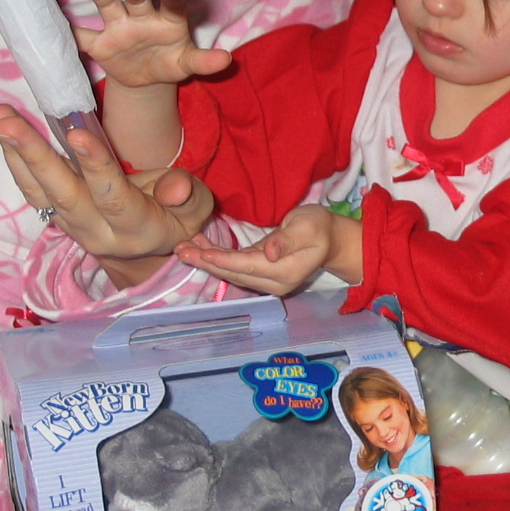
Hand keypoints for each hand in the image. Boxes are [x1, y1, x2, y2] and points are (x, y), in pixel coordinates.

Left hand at [0, 104, 215, 287]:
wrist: (144, 252)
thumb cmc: (175, 219)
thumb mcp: (195, 210)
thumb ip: (188, 196)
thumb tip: (174, 188)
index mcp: (137, 230)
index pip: (113, 198)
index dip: (96, 166)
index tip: (77, 133)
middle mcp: (97, 232)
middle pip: (63, 195)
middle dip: (35, 156)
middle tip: (7, 122)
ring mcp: (71, 226)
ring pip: (40, 192)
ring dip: (15, 154)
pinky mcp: (56, 216)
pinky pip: (32, 190)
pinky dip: (15, 160)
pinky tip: (2, 129)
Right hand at [74, 0, 232, 89]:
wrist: (145, 78)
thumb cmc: (170, 61)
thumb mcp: (188, 64)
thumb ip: (205, 61)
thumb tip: (228, 60)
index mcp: (167, 18)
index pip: (172, 3)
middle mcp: (141, 16)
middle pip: (137, 0)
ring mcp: (118, 27)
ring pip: (109, 7)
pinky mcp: (100, 43)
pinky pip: (84, 37)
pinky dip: (72, 32)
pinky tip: (61, 26)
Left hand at [176, 204, 361, 296]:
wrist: (329, 238)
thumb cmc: (319, 227)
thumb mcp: (307, 228)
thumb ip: (287, 241)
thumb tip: (270, 254)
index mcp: (285, 273)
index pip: (247, 267)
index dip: (223, 261)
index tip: (200, 253)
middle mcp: (273, 283)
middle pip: (234, 273)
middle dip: (206, 262)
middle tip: (180, 250)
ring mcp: (266, 281)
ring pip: (231, 272)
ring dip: (207, 261)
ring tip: (183, 248)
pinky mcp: (260, 273)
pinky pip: (235, 267)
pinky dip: (216, 258)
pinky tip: (199, 247)